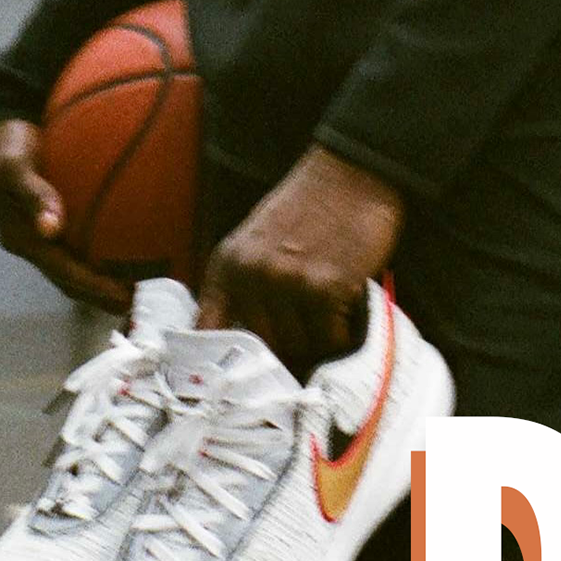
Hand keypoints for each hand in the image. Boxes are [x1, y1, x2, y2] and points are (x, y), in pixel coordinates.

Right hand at [0, 117, 133, 315]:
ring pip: (74, 270)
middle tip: (140, 304)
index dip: (94, 289)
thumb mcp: (14, 166)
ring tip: (138, 288)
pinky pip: (78, 248)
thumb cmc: (7, 147)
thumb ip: (33, 195)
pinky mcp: (50, 226)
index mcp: (20, 239)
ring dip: (102, 283)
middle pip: (70, 281)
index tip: (125, 298)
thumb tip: (51, 228)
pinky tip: (127, 251)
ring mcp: (40, 237)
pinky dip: (100, 257)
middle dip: (102, 296)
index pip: (63, 273)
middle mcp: (31, 244)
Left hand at [199, 146, 403, 376]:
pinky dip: (341, 336)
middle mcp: (250, 275)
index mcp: (227, 264)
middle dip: (282, 354)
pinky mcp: (325, 288)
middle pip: (261, 347)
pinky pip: (329, 338)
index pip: (206, 331)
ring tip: (329, 323)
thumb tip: (243, 345)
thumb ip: (245, 284)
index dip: (215, 366)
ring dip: (315, 344)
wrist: (353, 173)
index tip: (229, 387)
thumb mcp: (258, 241)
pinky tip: (347, 317)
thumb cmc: (311, 208)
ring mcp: (287, 282)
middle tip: (302, 351)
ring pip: (297, 345)